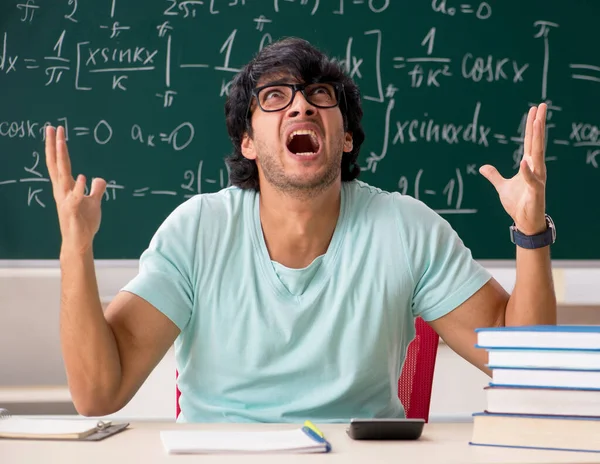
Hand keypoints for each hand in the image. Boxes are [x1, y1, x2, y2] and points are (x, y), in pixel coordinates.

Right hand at [45, 126, 106, 254]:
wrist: (79, 241)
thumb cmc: (84, 222)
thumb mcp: (94, 202)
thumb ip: (96, 189)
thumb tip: (98, 178)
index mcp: (66, 186)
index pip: (60, 162)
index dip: (57, 146)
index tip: (56, 130)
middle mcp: (63, 190)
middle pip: (56, 164)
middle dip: (54, 145)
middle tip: (53, 127)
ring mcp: (66, 200)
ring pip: (62, 176)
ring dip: (61, 159)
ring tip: (61, 143)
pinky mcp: (72, 211)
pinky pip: (75, 197)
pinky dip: (79, 187)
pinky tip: (82, 177)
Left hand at [479, 103, 547, 234]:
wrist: (525, 222)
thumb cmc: (518, 204)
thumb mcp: (502, 187)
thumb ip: (494, 175)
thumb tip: (483, 167)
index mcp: (529, 165)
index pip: (531, 141)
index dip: (531, 125)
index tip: (534, 109)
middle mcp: (536, 168)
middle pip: (537, 142)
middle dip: (538, 124)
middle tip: (541, 106)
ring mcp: (537, 179)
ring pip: (538, 155)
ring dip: (538, 138)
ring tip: (538, 122)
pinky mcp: (536, 192)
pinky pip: (531, 180)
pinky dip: (527, 171)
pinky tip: (524, 161)